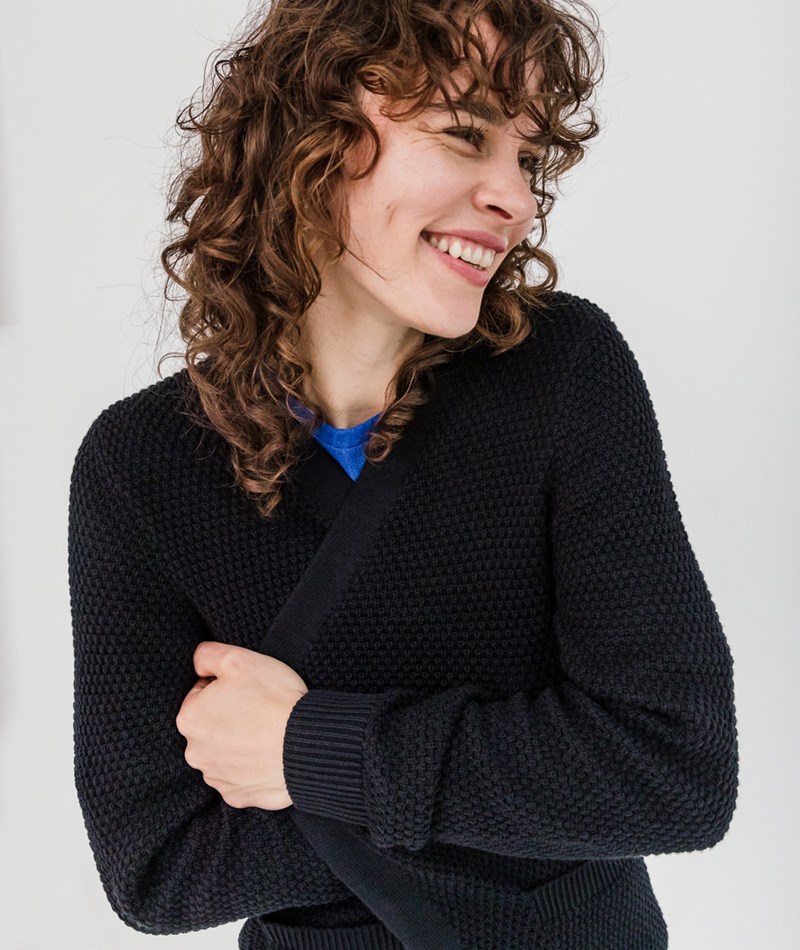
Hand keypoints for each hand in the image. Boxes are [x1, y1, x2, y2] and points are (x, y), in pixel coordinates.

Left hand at [176, 641, 307, 810]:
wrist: (307, 744)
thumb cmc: (274, 700)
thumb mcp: (239, 659)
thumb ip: (208, 655)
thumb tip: (198, 663)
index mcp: (190, 717)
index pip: (201, 694)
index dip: (225, 687)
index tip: (247, 689)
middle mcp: (196, 752)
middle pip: (210, 725)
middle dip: (229, 716)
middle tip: (258, 708)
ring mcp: (217, 777)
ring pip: (224, 752)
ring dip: (239, 743)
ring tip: (267, 732)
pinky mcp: (237, 795)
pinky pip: (240, 776)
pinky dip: (252, 766)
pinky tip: (269, 753)